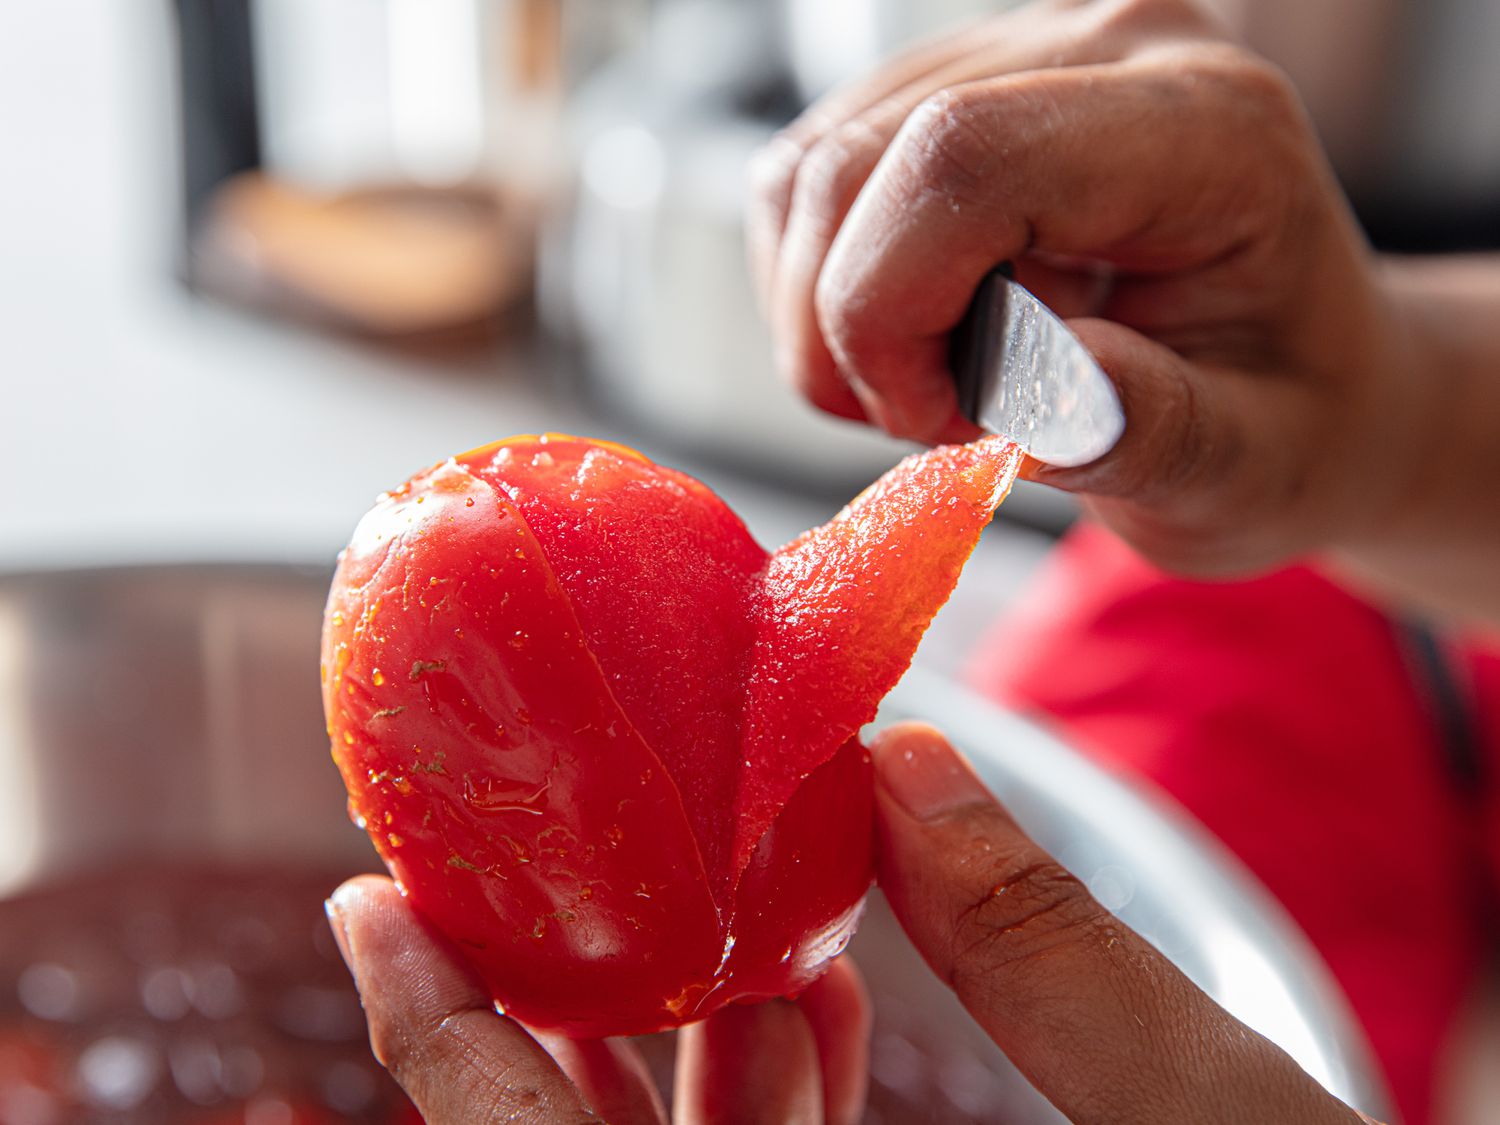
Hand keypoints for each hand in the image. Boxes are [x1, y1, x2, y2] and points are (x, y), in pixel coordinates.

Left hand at [328, 720, 1383, 1123]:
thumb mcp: (1217, 1120)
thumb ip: (1051, 955)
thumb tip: (911, 764)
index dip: (434, 1038)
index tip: (369, 903)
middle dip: (546, 1012)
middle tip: (510, 869)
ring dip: (684, 1037)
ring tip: (687, 905)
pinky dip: (781, 1091)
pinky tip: (818, 991)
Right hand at [749, 0, 1429, 577]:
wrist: (1302, 376)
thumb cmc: (1285, 422)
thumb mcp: (1250, 465)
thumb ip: (1156, 429)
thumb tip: (1038, 391)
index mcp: (1206, 128)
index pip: (963, 160)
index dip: (890, 308)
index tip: (939, 421)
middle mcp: (1107, 49)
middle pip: (856, 163)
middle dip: (848, 330)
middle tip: (940, 419)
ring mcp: (1021, 52)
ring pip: (810, 170)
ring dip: (832, 314)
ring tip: (942, 379)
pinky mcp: (955, 87)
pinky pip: (810, 178)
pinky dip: (826, 286)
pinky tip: (919, 333)